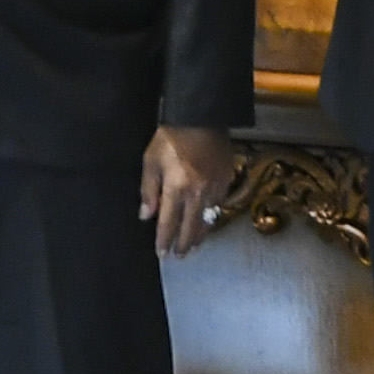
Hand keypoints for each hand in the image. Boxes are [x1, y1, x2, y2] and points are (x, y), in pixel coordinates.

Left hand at [143, 124, 234, 256]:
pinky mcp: (227, 181)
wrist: (202, 117)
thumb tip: (145, 215)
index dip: (164, 241)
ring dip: (200, 235)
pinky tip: (206, 220)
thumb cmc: (170, 137)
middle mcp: (198, 193)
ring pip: (208, 220)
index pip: (168, 223)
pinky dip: (211, 216)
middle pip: (191, 228)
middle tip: (179, 256)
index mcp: (176, 188)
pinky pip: (218, 205)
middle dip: (184, 245)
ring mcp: (215, 188)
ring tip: (194, 245)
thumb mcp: (151, 161)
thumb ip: (148, 190)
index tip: (162, 254)